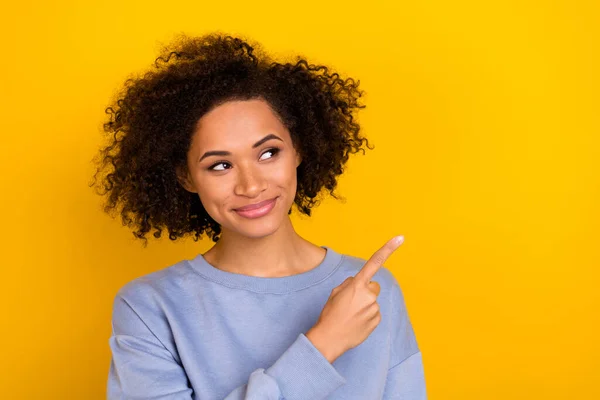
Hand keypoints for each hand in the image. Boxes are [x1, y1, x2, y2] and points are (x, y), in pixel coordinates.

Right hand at [306, 236, 404, 362]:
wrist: (330, 338)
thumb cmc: (330, 314)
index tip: (400, 238)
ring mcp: (374, 308)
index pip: (374, 262)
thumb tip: (358, 282)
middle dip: (365, 291)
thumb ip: (350, 284)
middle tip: (351, 302)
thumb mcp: (335, 293)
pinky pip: (374, 313)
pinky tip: (356, 322)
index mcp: (357, 284)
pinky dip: (367, 316)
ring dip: (364, 305)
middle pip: (373, 286)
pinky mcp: (377, 320)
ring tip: (351, 315)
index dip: (388, 249)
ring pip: (373, 301)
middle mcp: (369, 294)